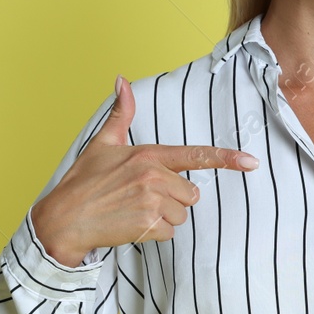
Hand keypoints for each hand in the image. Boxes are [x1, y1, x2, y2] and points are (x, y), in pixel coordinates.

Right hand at [30, 75, 258, 266]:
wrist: (62, 220)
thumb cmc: (83, 182)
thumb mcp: (102, 144)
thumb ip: (120, 114)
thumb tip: (121, 79)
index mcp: (148, 155)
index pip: (195, 155)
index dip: (226, 159)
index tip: (251, 162)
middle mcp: (153, 176)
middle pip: (191, 194)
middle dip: (172, 199)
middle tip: (139, 198)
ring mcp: (152, 201)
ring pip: (181, 215)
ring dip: (162, 218)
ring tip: (132, 211)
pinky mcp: (149, 224)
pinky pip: (169, 233)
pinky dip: (153, 234)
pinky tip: (130, 225)